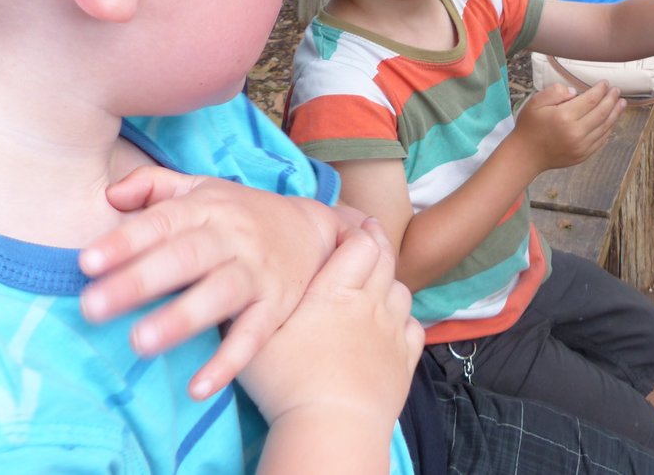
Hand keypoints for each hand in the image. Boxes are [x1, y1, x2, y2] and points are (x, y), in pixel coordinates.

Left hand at [80, 166, 343, 398]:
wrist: (310, 228)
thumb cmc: (238, 214)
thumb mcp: (200, 188)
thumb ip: (152, 185)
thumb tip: (109, 198)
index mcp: (208, 207)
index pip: (163, 221)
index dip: (125, 241)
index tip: (87, 262)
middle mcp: (234, 237)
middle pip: (186, 257)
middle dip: (139, 281)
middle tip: (92, 307)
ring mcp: (257, 272)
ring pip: (220, 294)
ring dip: (181, 318)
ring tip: (140, 342)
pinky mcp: (276, 306)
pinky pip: (253, 336)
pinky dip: (229, 362)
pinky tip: (198, 388)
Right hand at [238, 219, 421, 428]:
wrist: (331, 425)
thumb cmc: (287, 380)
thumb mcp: (257, 338)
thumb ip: (252, 309)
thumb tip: (239, 288)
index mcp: (337, 291)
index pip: (360, 245)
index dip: (358, 232)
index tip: (351, 227)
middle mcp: (370, 304)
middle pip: (385, 261)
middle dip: (378, 243)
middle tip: (370, 234)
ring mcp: (391, 332)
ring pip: (402, 292)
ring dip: (391, 282)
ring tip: (378, 282)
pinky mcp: (404, 361)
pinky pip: (413, 328)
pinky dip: (405, 320)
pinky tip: (393, 324)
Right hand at [511, 82, 624, 172]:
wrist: (526, 155)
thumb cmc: (529, 127)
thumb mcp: (535, 102)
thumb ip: (554, 92)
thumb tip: (573, 91)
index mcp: (564, 116)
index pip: (590, 100)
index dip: (600, 90)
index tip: (605, 83)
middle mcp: (576, 132)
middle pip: (601, 112)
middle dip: (611, 99)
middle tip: (616, 91)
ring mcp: (581, 146)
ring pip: (604, 127)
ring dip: (615, 114)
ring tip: (621, 103)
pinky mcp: (583, 155)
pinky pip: (601, 140)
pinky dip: (608, 129)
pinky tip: (611, 121)